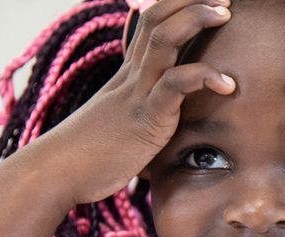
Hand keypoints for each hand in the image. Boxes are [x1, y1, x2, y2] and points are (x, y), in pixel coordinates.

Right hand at [40, 0, 235, 204]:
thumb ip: (140, 110)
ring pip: (163, 40)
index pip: (151, 23)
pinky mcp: (145, 118)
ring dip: (195, 19)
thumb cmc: (91, 154)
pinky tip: (227, 84)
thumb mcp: (120, 122)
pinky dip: (202, 77)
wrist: (57, 172)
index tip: (208, 0)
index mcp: (127, 74)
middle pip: (157, 19)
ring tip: (225, 13)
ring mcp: (136, 93)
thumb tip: (163, 112)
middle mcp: (131, 75)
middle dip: (191, 1)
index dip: (179, 6)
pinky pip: (173, 86)